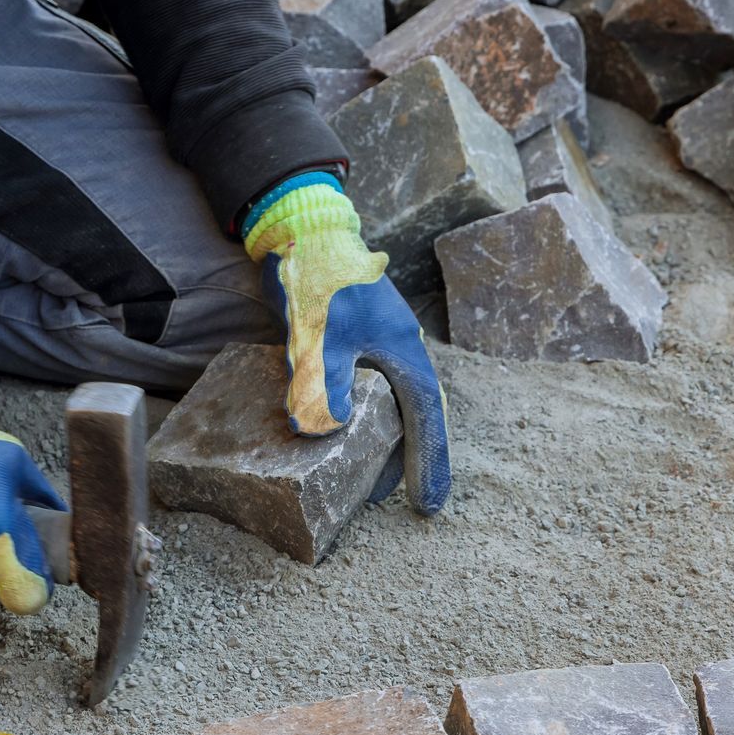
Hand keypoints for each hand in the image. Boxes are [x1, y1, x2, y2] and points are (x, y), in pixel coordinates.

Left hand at [245, 175, 452, 514]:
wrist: (304, 230)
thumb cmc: (320, 280)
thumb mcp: (321, 334)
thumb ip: (322, 381)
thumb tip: (318, 430)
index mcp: (403, 351)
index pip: (424, 417)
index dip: (428, 462)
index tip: (429, 504)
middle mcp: (399, 352)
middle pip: (416, 416)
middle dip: (415, 459)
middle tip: (413, 501)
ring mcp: (380, 346)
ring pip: (395, 406)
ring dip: (390, 443)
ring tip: (375, 482)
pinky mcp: (357, 342)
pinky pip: (372, 392)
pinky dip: (369, 420)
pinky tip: (350, 435)